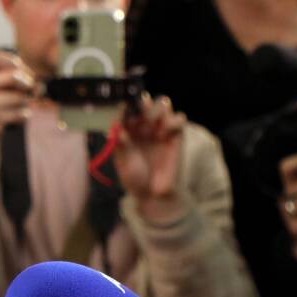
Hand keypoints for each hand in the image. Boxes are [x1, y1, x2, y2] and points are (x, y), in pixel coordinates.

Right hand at [0, 51, 36, 178]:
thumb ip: (10, 78)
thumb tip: (40, 85)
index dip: (16, 62)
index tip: (24, 72)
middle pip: (13, 76)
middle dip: (28, 84)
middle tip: (34, 90)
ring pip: (19, 98)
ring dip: (27, 103)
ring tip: (23, 107)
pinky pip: (17, 114)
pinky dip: (23, 116)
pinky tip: (18, 118)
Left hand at [114, 94, 186, 223]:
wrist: (153, 194)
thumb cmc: (135, 177)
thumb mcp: (123, 162)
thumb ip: (122, 145)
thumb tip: (117, 128)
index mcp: (127, 129)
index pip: (126, 109)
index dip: (125, 105)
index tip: (123, 105)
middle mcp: (143, 125)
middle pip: (146, 102)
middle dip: (143, 103)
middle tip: (140, 111)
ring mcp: (161, 128)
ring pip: (163, 104)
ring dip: (158, 109)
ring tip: (153, 123)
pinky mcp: (177, 135)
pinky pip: (179, 118)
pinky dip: (173, 120)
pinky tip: (164, 133)